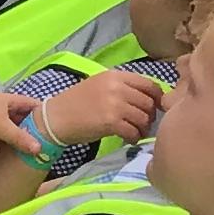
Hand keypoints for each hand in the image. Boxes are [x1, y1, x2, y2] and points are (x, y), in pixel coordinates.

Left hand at [0, 90, 43, 156]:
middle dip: (28, 124)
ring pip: (6, 124)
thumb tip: (40, 150)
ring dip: (15, 133)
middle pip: (17, 114)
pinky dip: (3, 139)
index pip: (28, 102)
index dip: (40, 109)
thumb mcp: (2, 127)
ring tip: (28, 144)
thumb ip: (21, 138)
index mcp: (4, 99)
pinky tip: (8, 148)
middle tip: (42, 136)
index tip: (53, 118)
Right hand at [38, 70, 164, 150]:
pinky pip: (133, 131)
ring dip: (143, 129)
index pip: (149, 84)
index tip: (155, 108)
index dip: (157, 98)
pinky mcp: (110, 122)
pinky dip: (134, 138)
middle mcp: (116, 87)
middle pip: (148, 103)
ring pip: (144, 118)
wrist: (56, 118)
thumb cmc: (76, 103)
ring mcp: (114, 104)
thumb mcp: (99, 85)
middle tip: (143, 124)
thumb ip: (122, 87)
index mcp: (115, 75)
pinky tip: (128, 139)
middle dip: (149, 116)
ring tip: (136, 132)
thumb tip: (149, 98)